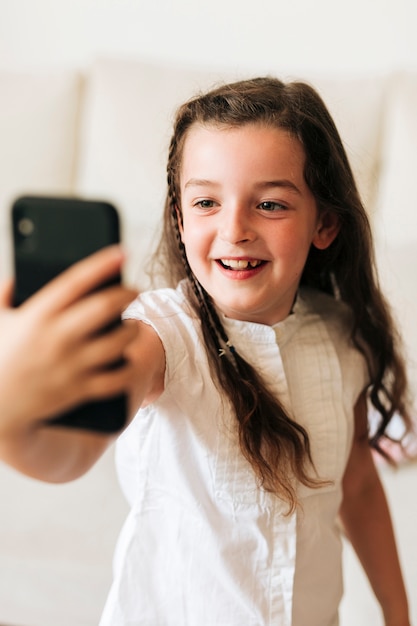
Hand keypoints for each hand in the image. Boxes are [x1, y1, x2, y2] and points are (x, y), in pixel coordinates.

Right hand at [0, 246, 136, 436]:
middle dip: (126, 294)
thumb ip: (2, 296)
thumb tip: (15, 278)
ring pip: (117, 343)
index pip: (76, 281)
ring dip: (131, 329)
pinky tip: (128, 358)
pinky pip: (115, 378)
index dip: (102, 264)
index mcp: (36, 316)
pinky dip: (126, 367)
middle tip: (134, 289)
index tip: (122, 253)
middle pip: (104, 308)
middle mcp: (57, 339)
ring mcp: (70, 366)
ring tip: (132, 324)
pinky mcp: (79, 390)